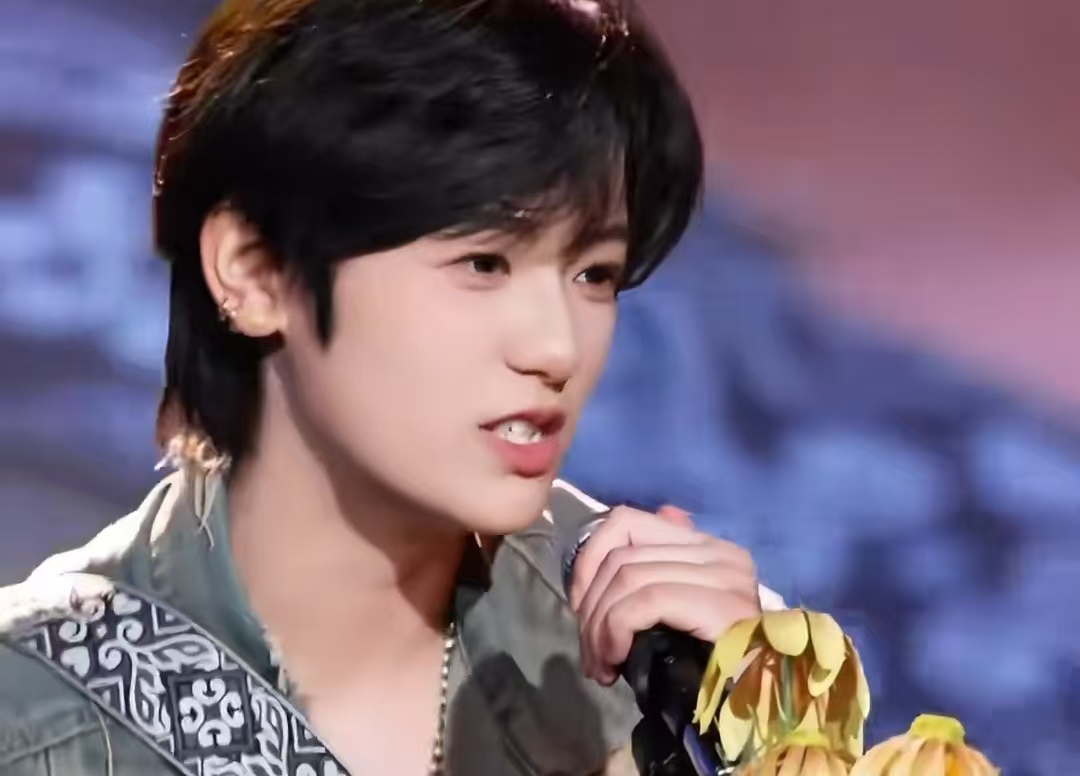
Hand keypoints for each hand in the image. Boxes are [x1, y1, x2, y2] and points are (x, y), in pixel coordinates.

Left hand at [568, 504, 761, 685]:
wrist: (758, 710)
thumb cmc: (714, 668)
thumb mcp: (676, 618)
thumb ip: (658, 574)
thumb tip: (661, 518)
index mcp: (709, 547)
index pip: (627, 521)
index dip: (588, 559)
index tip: (579, 607)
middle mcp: (721, 552)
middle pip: (621, 555)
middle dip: (590, 608)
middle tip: (590, 656)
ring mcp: (725, 575)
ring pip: (626, 577)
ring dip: (598, 628)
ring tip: (600, 667)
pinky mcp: (721, 604)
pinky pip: (643, 602)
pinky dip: (615, 631)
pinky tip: (614, 661)